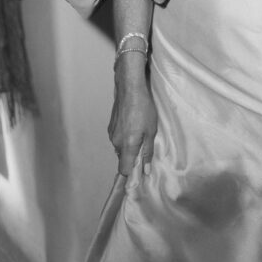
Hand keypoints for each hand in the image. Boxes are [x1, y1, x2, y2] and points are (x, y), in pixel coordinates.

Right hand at [108, 60, 156, 176]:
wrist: (130, 88)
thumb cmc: (144, 109)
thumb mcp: (151, 131)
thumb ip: (147, 152)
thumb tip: (145, 171)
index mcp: (126, 145)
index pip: (123, 169)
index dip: (131, 172)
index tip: (140, 169)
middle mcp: (116, 142)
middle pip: (122, 157)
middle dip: (132, 156)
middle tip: (144, 145)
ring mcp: (111, 133)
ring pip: (120, 146)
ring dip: (128, 144)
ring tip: (139, 131)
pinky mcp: (110, 125)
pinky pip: (117, 137)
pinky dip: (124, 135)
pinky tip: (133, 124)